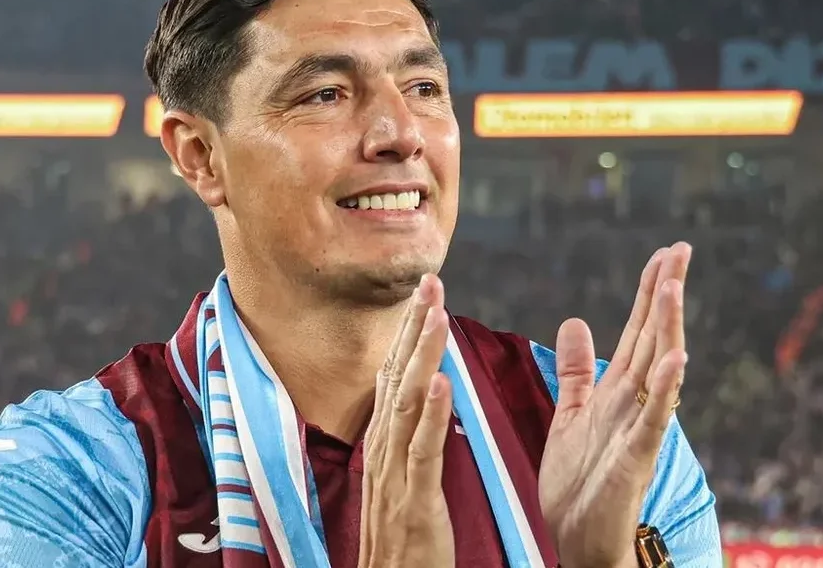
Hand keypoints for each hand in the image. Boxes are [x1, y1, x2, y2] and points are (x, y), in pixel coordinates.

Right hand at [358, 274, 454, 567]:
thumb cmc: (401, 541)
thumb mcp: (402, 481)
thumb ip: (409, 439)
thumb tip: (421, 395)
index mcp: (384, 444)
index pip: (395, 376)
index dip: (410, 333)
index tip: (426, 292)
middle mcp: (383, 450)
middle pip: (397, 377)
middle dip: (414, 328)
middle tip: (430, 281)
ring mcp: (394, 475)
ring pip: (407, 404)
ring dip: (422, 357)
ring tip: (436, 315)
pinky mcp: (413, 501)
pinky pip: (420, 452)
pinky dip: (429, 416)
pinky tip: (440, 384)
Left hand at [539, 242, 692, 567]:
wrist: (579, 537)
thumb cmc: (579, 482)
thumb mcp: (570, 413)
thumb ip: (576, 372)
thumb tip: (575, 321)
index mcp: (618, 391)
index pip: (638, 331)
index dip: (649, 293)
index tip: (664, 255)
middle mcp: (635, 404)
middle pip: (653, 339)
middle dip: (665, 295)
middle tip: (681, 250)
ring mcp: (639, 429)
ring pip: (657, 370)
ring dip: (666, 328)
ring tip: (674, 286)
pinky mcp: (635, 457)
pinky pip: (654, 418)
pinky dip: (666, 388)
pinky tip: (677, 358)